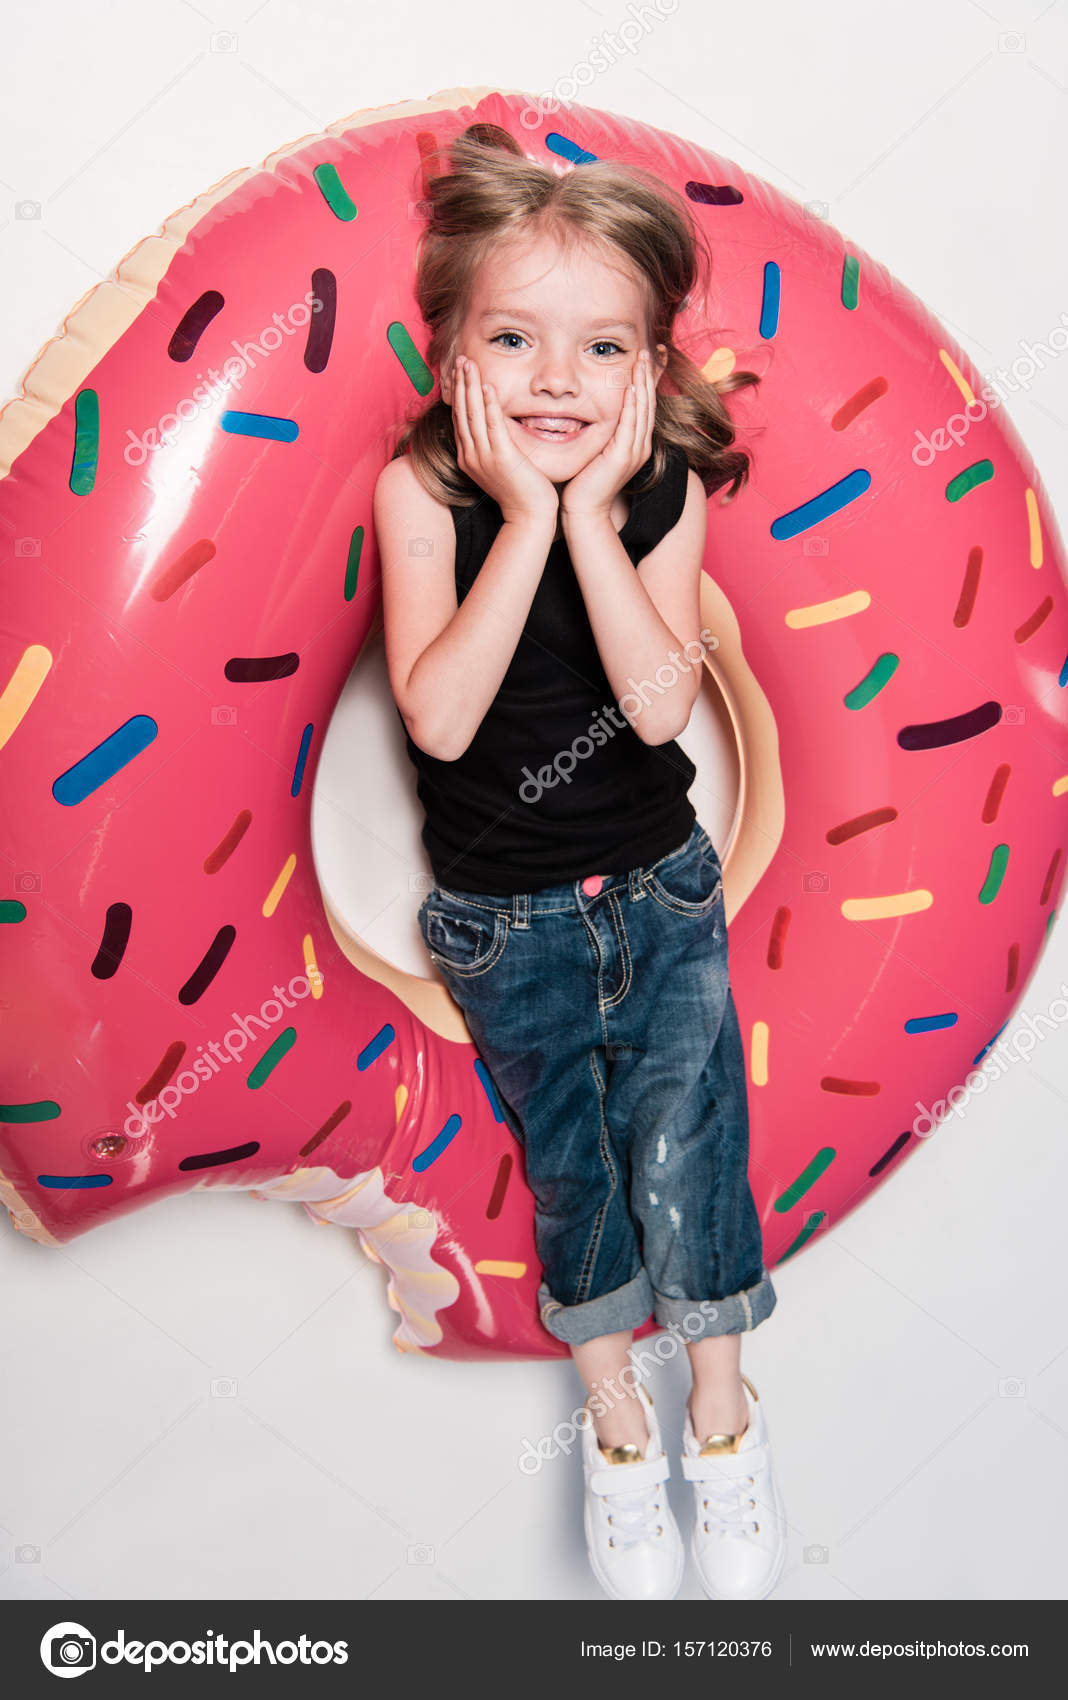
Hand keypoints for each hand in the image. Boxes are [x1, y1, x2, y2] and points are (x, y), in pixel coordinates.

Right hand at [450, 355, 558, 526]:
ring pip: (473, 415)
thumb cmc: (521, 491)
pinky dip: (489, 406)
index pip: (460, 418)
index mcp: (468, 457)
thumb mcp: (501, 465)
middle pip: (461, 412)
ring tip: (469, 364)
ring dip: (470, 387)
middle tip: (460, 358)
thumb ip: (495, 444)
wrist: (529, 516)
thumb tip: (496, 426)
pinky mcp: (502, 458)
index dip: (458, 393)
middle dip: (460, 383)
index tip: (460, 371)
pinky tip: (488, 387)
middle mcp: (471, 455)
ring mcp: (484, 457)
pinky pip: (493, 426)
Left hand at [560, 349, 657, 520]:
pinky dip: (633, 404)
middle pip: (649, 403)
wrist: (583, 511)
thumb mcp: (596, 451)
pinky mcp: (623, 456)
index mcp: (635, 444)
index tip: (647, 358)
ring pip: (643, 410)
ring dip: (643, 383)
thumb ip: (600, 432)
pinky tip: (632, 387)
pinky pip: (631, 424)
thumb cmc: (584, 483)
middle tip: (650, 350)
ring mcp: (634, 451)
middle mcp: (640, 446)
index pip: (644, 405)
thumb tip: (590, 412)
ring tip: (642, 359)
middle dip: (649, 375)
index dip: (647, 381)